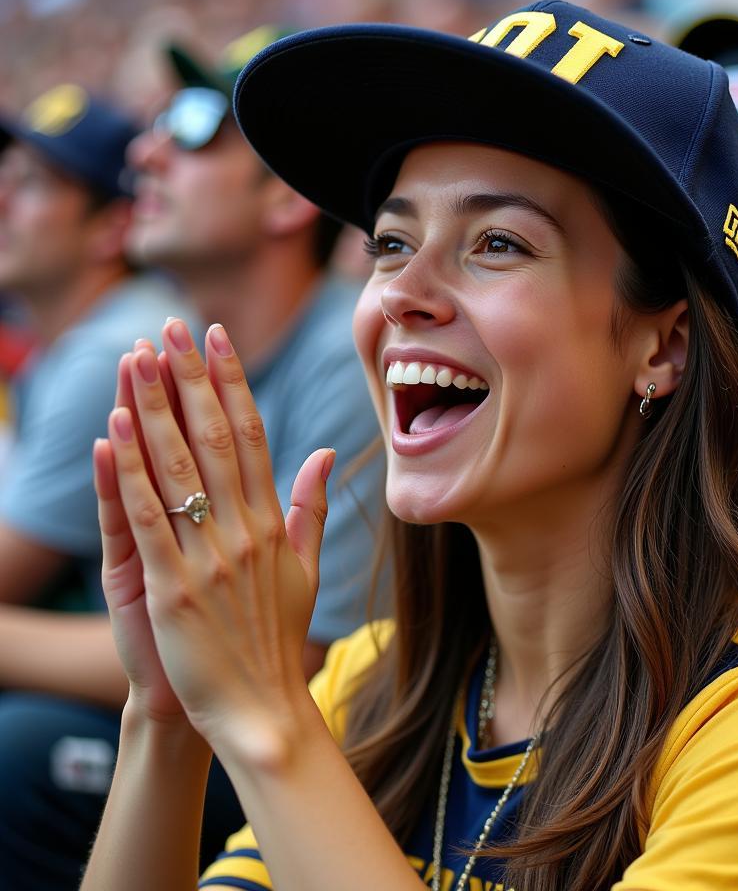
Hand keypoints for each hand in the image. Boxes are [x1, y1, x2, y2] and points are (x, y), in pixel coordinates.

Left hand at [98, 319, 333, 749]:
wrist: (262, 707)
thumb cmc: (277, 637)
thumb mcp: (304, 568)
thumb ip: (311, 506)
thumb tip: (324, 452)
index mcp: (273, 521)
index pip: (251, 435)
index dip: (230, 383)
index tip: (216, 340)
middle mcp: (244, 528)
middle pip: (214, 437)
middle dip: (191, 377)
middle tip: (173, 328)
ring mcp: (209, 556)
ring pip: (179, 466)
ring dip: (157, 407)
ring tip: (140, 358)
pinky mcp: (173, 587)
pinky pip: (148, 518)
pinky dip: (129, 471)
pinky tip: (116, 429)